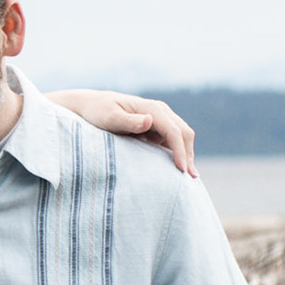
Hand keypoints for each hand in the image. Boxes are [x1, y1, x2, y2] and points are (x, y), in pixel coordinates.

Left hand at [54, 89, 198, 176]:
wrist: (92, 106)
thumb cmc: (98, 112)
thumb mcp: (109, 118)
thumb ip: (128, 121)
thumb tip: (149, 121)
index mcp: (152, 108)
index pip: (173, 131)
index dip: (179, 150)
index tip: (182, 169)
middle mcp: (161, 112)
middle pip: (184, 133)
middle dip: (189, 154)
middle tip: (192, 178)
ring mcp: (161, 119)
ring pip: (181, 138)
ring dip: (186, 155)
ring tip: (189, 178)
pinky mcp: (157, 128)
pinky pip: (172, 141)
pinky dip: (177, 154)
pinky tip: (177, 169)